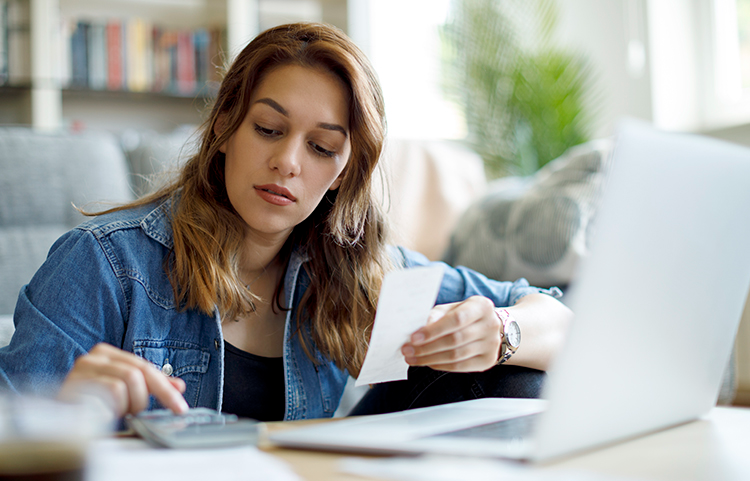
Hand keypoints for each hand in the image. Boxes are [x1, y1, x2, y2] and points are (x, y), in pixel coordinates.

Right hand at [58, 343, 188, 416]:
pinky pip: (112, 392)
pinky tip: (107, 413)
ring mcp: (82, 369)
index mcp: (106, 354)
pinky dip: (116, 407)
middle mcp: (93, 357)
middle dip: (155, 394)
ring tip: (121, 413)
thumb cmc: (90, 406)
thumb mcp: (125, 394)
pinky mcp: (75, 384)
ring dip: (131, 404)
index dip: (165, 386)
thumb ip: (149, 386)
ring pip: (129, 381)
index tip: (180, 405)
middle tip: (160, 411)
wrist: (56, 421)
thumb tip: (178, 386)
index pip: (144, 366)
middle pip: (139, 371)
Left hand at [401, 296, 501, 371]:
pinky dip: (440, 365)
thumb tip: (418, 329)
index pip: (456, 319)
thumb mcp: (453, 308)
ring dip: (430, 359)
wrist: (491, 328)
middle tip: (407, 350)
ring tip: (412, 358)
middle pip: (455, 340)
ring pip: (456, 356)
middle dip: (427, 347)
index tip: (413, 338)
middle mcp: (490, 325)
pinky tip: (426, 362)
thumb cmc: (465, 315)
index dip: (434, 330)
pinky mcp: (488, 361)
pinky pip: (459, 366)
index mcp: (482, 306)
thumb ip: (437, 315)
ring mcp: (492, 345)